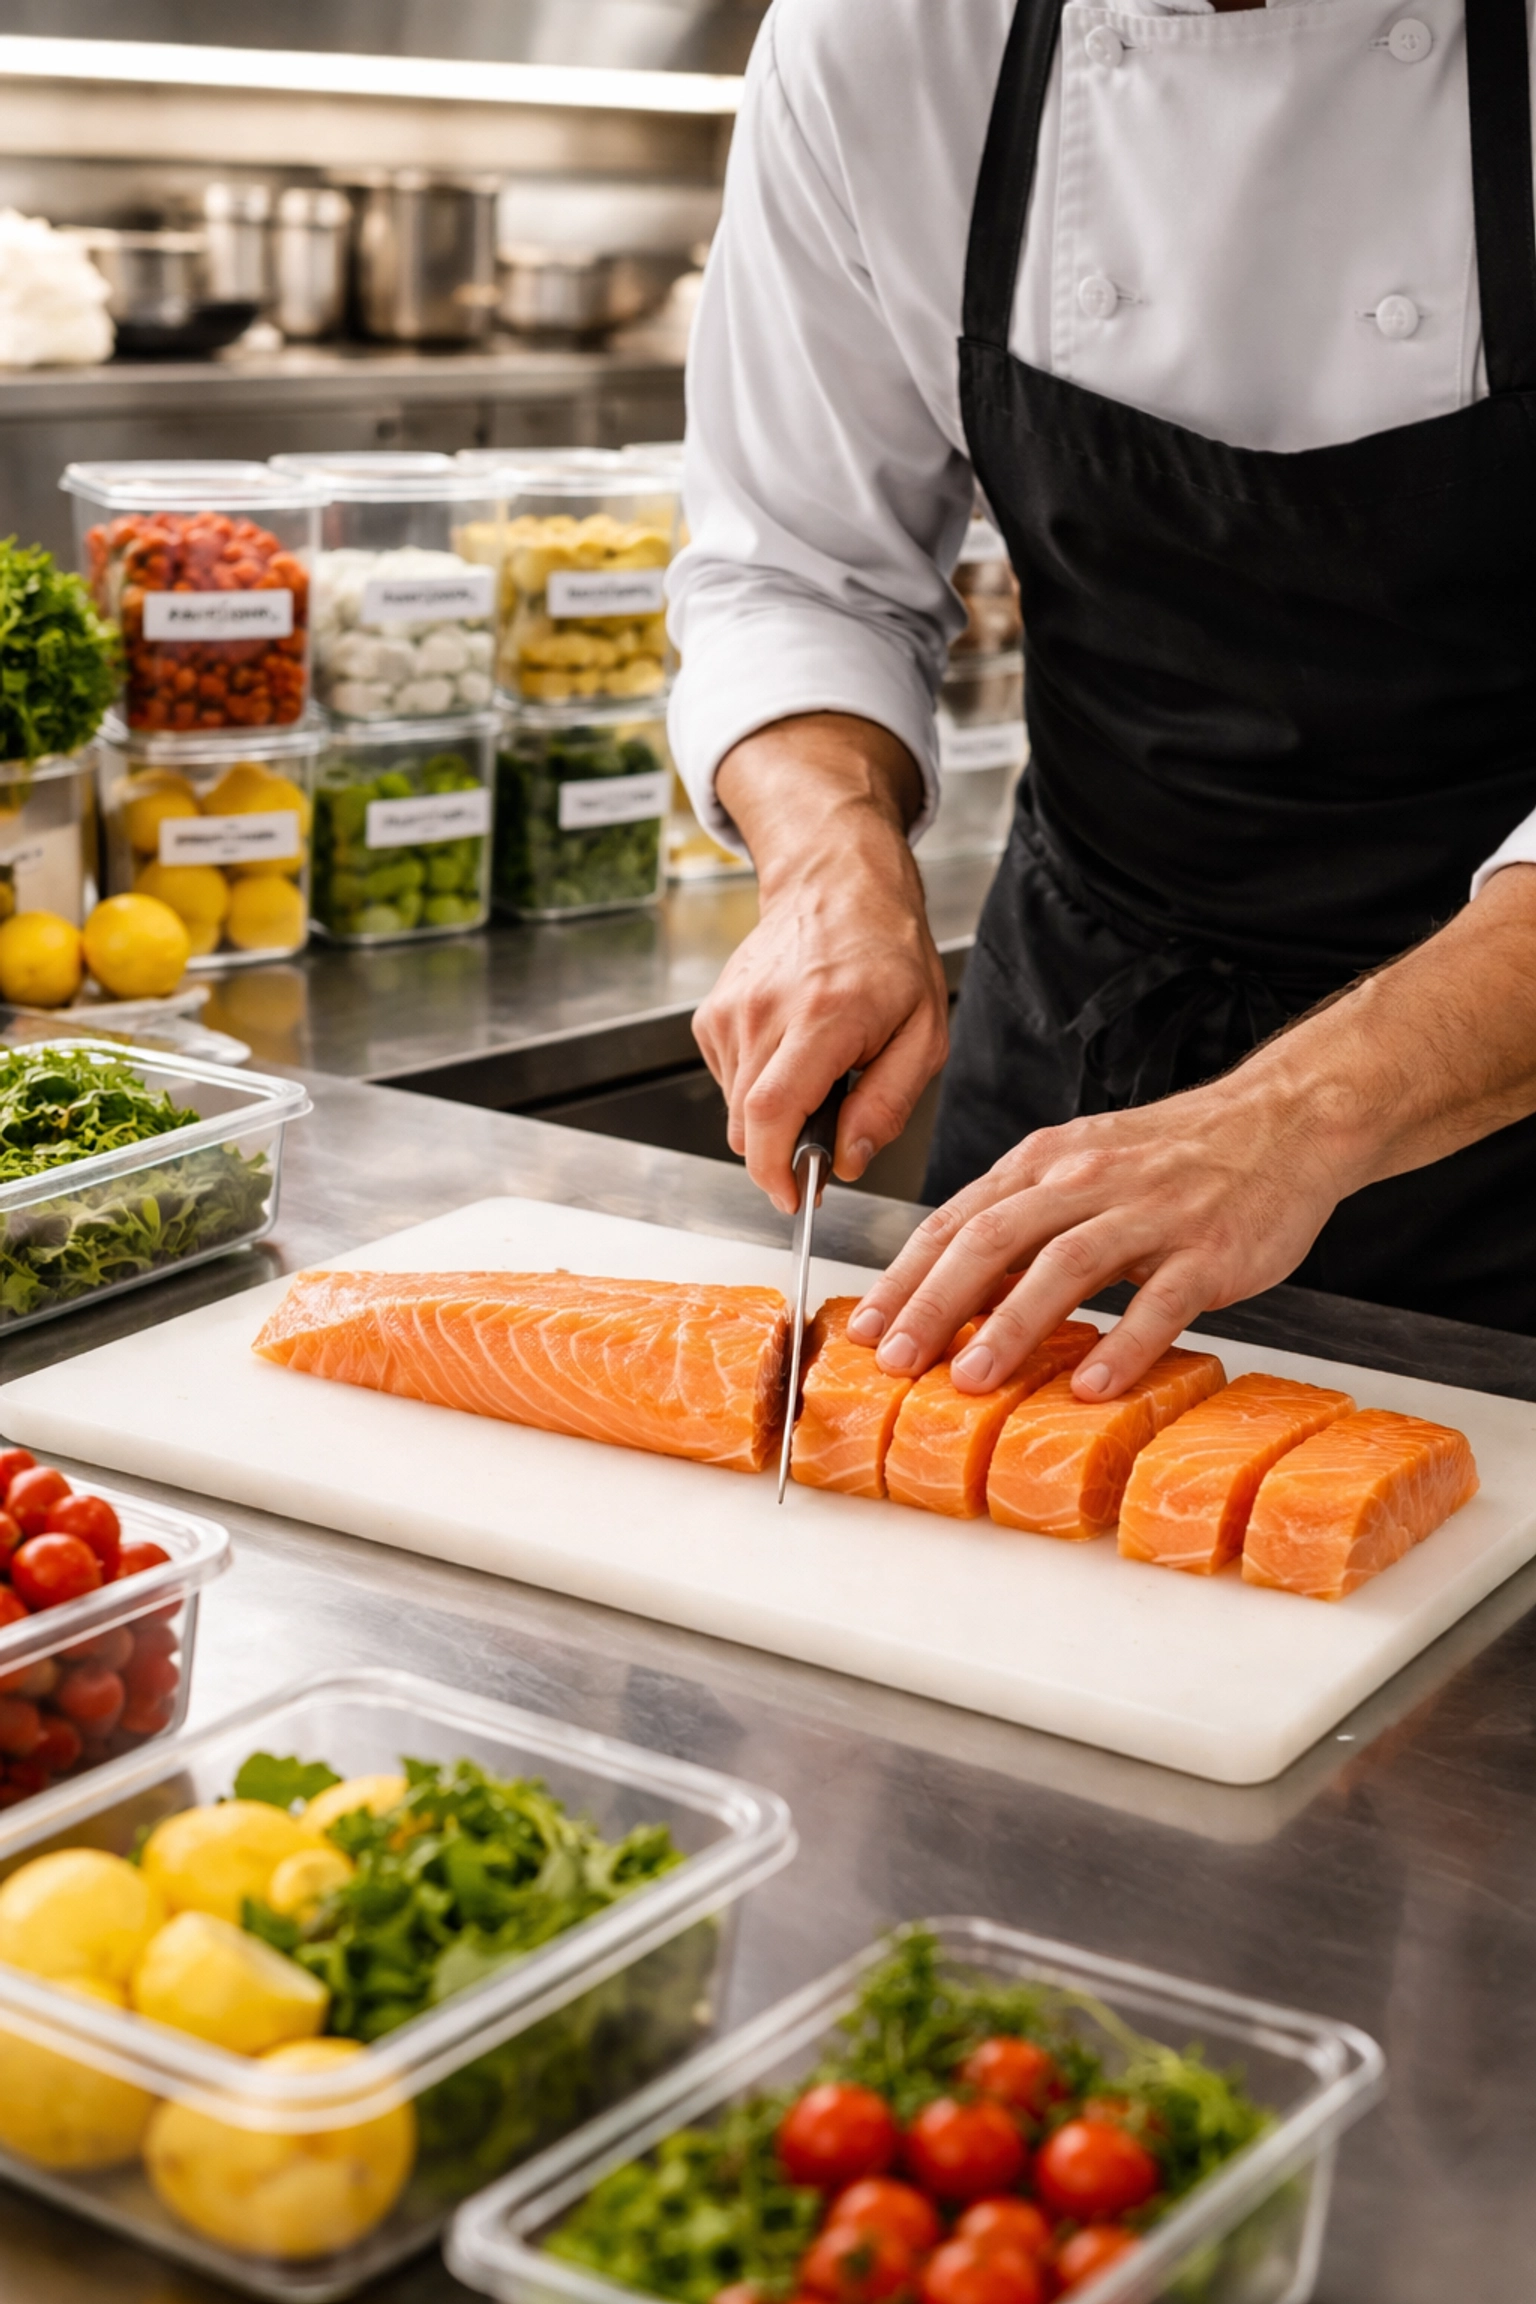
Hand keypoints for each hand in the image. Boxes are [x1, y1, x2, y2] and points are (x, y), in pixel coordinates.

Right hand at [693, 713, 950, 1211]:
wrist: (836, 884)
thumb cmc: (889, 955)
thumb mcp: (923, 1034)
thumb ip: (887, 1105)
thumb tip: (849, 1161)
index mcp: (823, 1019)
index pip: (772, 1115)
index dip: (773, 1171)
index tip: (793, 1198)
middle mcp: (765, 1014)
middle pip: (747, 1123)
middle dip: (782, 1152)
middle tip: (827, 1135)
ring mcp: (731, 1011)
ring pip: (736, 1107)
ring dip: (773, 1115)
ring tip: (817, 1075)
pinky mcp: (713, 1012)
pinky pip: (727, 1080)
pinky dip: (757, 1086)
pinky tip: (791, 1053)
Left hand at [848, 861, 1535, 1397]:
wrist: (1284, 1121)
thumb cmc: (1175, 1157)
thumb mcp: (1083, 1167)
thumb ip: (1023, 1219)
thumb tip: (953, 1288)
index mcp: (1046, 1164)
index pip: (956, 1221)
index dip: (904, 1276)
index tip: (866, 1327)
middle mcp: (1086, 1181)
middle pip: (991, 1240)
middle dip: (934, 1304)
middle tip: (896, 1361)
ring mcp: (1149, 1214)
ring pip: (1064, 1267)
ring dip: (1009, 1326)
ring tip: (971, 1379)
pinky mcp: (1208, 1250)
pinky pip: (1160, 1301)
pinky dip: (1123, 1344)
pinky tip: (1093, 1386)